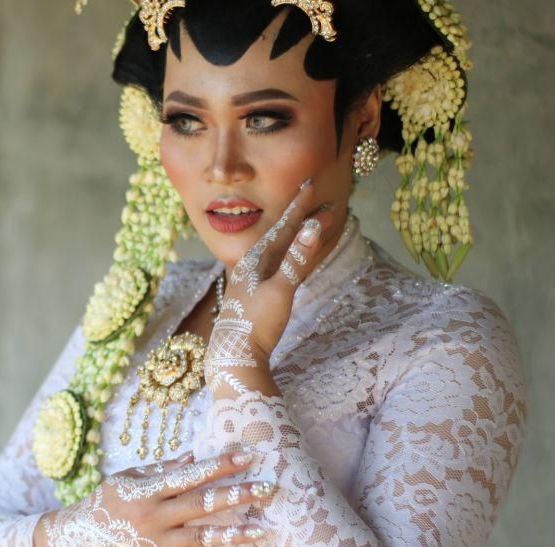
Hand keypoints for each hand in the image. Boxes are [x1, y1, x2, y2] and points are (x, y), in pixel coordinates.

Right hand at [40, 449, 278, 546]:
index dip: (220, 464)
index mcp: (148, 489)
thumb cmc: (104, 503)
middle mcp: (155, 516)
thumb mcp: (127, 479)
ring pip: (202, 537)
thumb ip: (161, 469)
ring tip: (264, 529)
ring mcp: (156, 543)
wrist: (76, 540)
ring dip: (234, 533)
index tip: (247, 455)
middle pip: (203, 504)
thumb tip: (192, 456)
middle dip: (237, 494)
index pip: (191, 474)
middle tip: (269, 488)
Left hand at [204, 178, 335, 394]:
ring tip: (312, 221)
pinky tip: (291, 255)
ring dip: (297, 234)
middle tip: (320, 197)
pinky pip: (278, 264)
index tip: (312, 183)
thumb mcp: (280, 291)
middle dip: (302, 216)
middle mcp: (252, 265)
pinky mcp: (256, 294)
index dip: (300, 205)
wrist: (234, 356)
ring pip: (280, 248)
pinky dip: (291, 253)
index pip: (283, 225)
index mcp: (255, 259)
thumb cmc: (255, 325)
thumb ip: (297, 259)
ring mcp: (253, 279)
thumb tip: (313, 227)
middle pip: (282, 234)